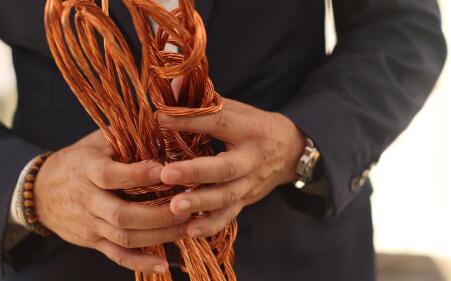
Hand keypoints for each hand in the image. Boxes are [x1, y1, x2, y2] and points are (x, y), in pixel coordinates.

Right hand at [34, 130, 189, 273]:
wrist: (40, 193)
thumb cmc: (78, 160)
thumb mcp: (96, 142)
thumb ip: (124, 135)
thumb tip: (163, 122)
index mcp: (87, 170)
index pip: (110, 176)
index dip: (138, 175)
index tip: (166, 171)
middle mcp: (87, 200)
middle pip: (122, 214)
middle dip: (159, 214)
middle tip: (189, 208)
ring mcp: (90, 224)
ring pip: (125, 237)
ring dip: (159, 236)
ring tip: (188, 229)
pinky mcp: (93, 241)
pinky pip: (117, 256)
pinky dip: (140, 263)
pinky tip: (164, 265)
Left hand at [157, 98, 305, 237]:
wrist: (290, 152)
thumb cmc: (254, 127)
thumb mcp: (237, 109)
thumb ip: (205, 100)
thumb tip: (172, 82)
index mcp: (249, 129)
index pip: (219, 122)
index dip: (191, 120)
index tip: (160, 119)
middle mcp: (252, 159)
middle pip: (225, 168)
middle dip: (195, 173)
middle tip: (166, 174)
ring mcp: (250, 184)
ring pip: (227, 197)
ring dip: (200, 204)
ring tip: (174, 207)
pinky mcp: (247, 201)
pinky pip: (229, 216)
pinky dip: (210, 226)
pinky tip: (189, 232)